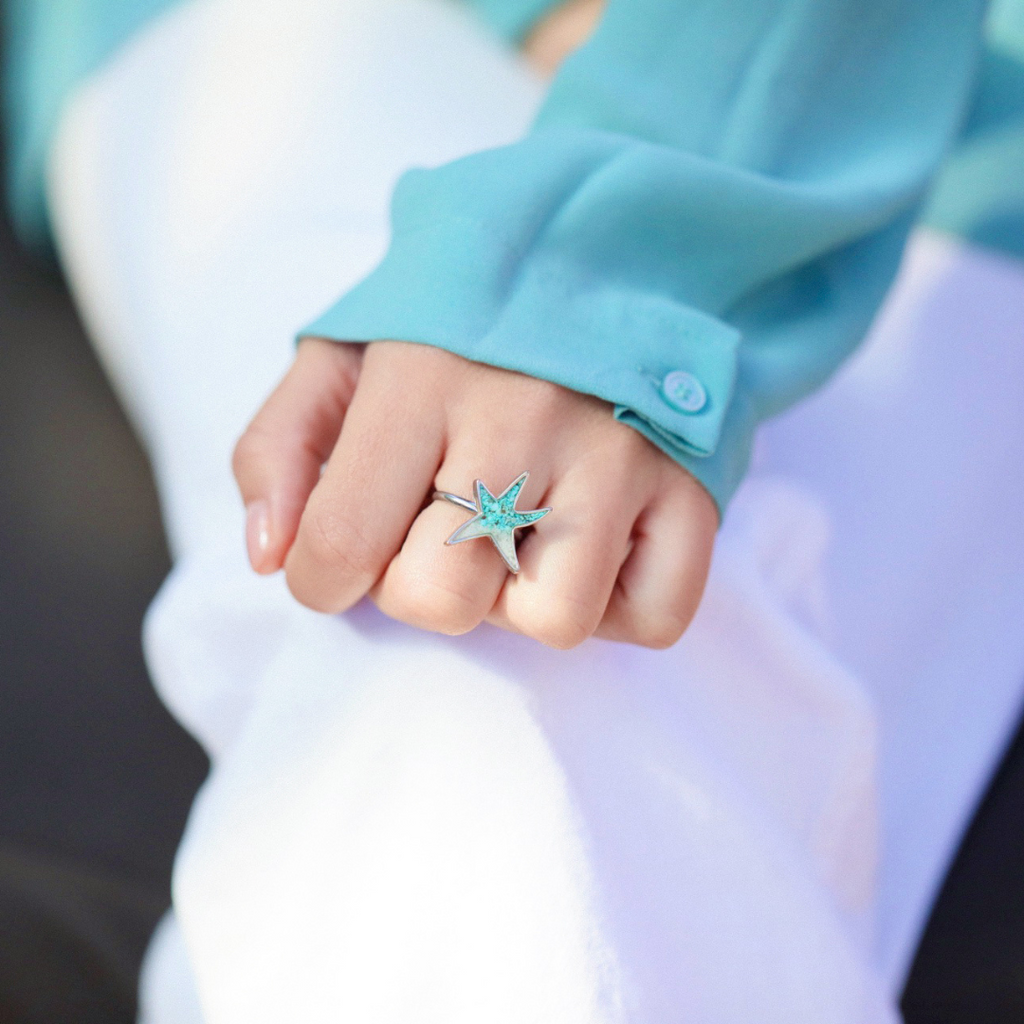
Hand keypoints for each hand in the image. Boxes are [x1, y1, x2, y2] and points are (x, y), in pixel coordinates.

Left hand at [233, 339, 716, 648]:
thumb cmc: (462, 326)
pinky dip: (618, 604)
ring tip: (523, 537)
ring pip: (551, 622)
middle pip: (441, 600)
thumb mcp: (347, 354)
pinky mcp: (693, 487)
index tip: (342, 559)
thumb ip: (282, 447)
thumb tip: (270, 558)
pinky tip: (594, 545)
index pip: (339, 542)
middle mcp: (524, 416)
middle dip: (421, 588)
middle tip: (442, 532)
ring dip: (522, 600)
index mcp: (421, 375)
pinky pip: (655, 616)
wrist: (607, 254)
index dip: (323, 579)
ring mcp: (620, 455)